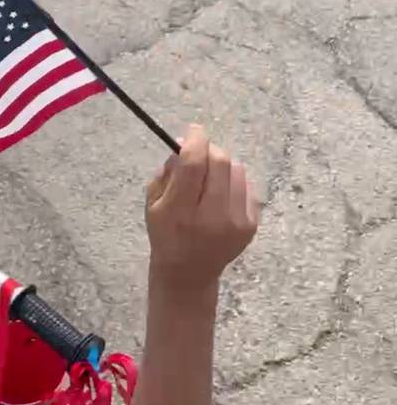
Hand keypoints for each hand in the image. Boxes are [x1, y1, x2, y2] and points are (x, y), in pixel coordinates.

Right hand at [146, 125, 258, 294]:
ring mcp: (236, 222)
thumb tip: (187, 143)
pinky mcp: (251, 225)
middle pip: (219, 161)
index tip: (193, 130)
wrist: (189, 274)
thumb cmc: (166, 234)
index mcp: (180, 212)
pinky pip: (246, 185)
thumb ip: (168, 171)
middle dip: (208, 150)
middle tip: (199, 155)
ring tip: (211, 178)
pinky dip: (233, 181)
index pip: (193, 164)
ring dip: (222, 165)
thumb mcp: (153, 203)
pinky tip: (222, 194)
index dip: (195, 140)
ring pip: (236, 169)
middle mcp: (212, 217)